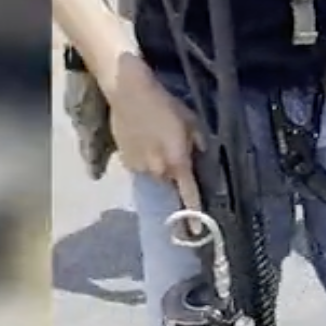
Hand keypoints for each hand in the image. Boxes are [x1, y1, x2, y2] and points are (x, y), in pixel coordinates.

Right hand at [106, 59, 205, 213]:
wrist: (130, 94)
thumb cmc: (165, 105)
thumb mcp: (191, 122)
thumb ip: (198, 144)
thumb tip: (201, 157)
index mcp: (178, 162)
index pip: (189, 194)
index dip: (194, 214)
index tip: (196, 231)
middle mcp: (158, 171)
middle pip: (170, 183)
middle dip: (174, 175)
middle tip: (172, 153)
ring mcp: (139, 168)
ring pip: (154, 176)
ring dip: (158, 167)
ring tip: (155, 142)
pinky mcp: (125, 162)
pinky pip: (140, 168)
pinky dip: (144, 161)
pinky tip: (143, 141)